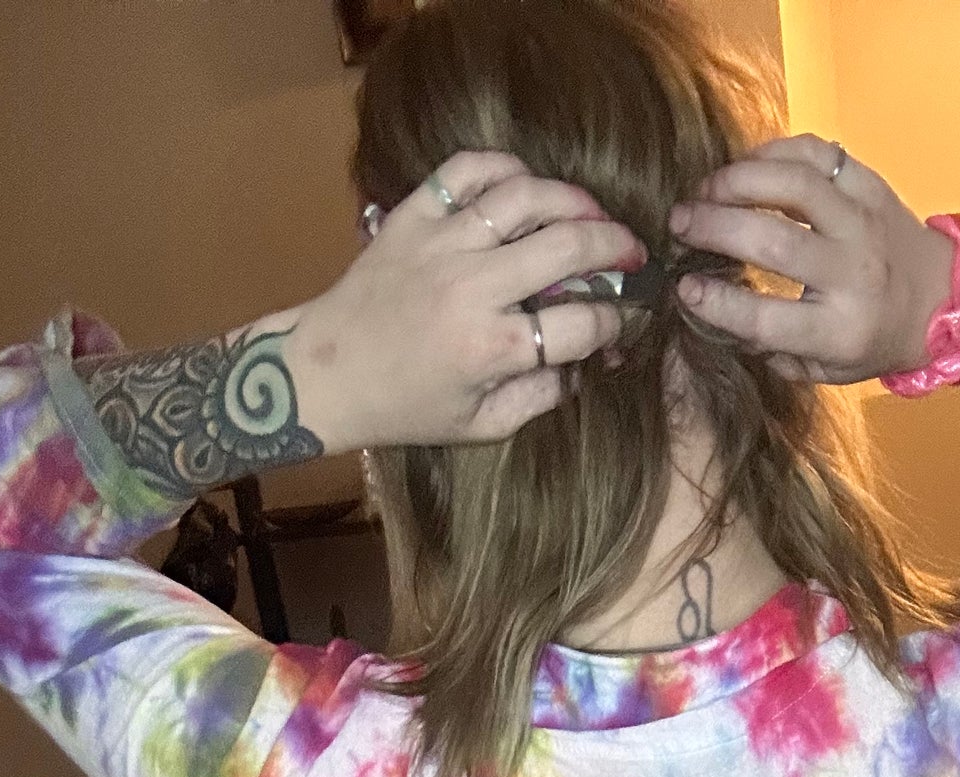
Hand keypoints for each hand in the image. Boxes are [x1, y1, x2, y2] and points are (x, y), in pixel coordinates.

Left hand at [283, 151, 645, 448]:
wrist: (327, 375)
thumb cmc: (406, 408)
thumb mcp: (479, 425)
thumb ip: (540, 397)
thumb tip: (585, 364)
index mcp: (491, 348)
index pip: (581, 323)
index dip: (616, 321)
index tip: (621, 321)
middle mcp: (472, 288)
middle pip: (568, 246)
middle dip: (616, 246)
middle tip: (633, 252)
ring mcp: (441, 243)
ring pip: (525, 196)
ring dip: (573, 199)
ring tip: (591, 214)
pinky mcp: (412, 215)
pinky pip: (466, 169)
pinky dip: (504, 168)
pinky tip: (525, 185)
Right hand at [666, 135, 954, 383]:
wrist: (941, 302)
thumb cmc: (871, 339)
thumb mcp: (824, 368)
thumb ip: (771, 349)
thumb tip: (711, 311)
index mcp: (839, 331)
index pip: (766, 317)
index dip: (717, 301)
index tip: (682, 285)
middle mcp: (853, 273)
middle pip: (772, 241)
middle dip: (714, 227)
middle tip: (679, 223)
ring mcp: (863, 222)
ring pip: (793, 185)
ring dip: (737, 180)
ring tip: (706, 189)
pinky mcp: (869, 184)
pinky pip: (815, 154)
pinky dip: (772, 153)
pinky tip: (745, 167)